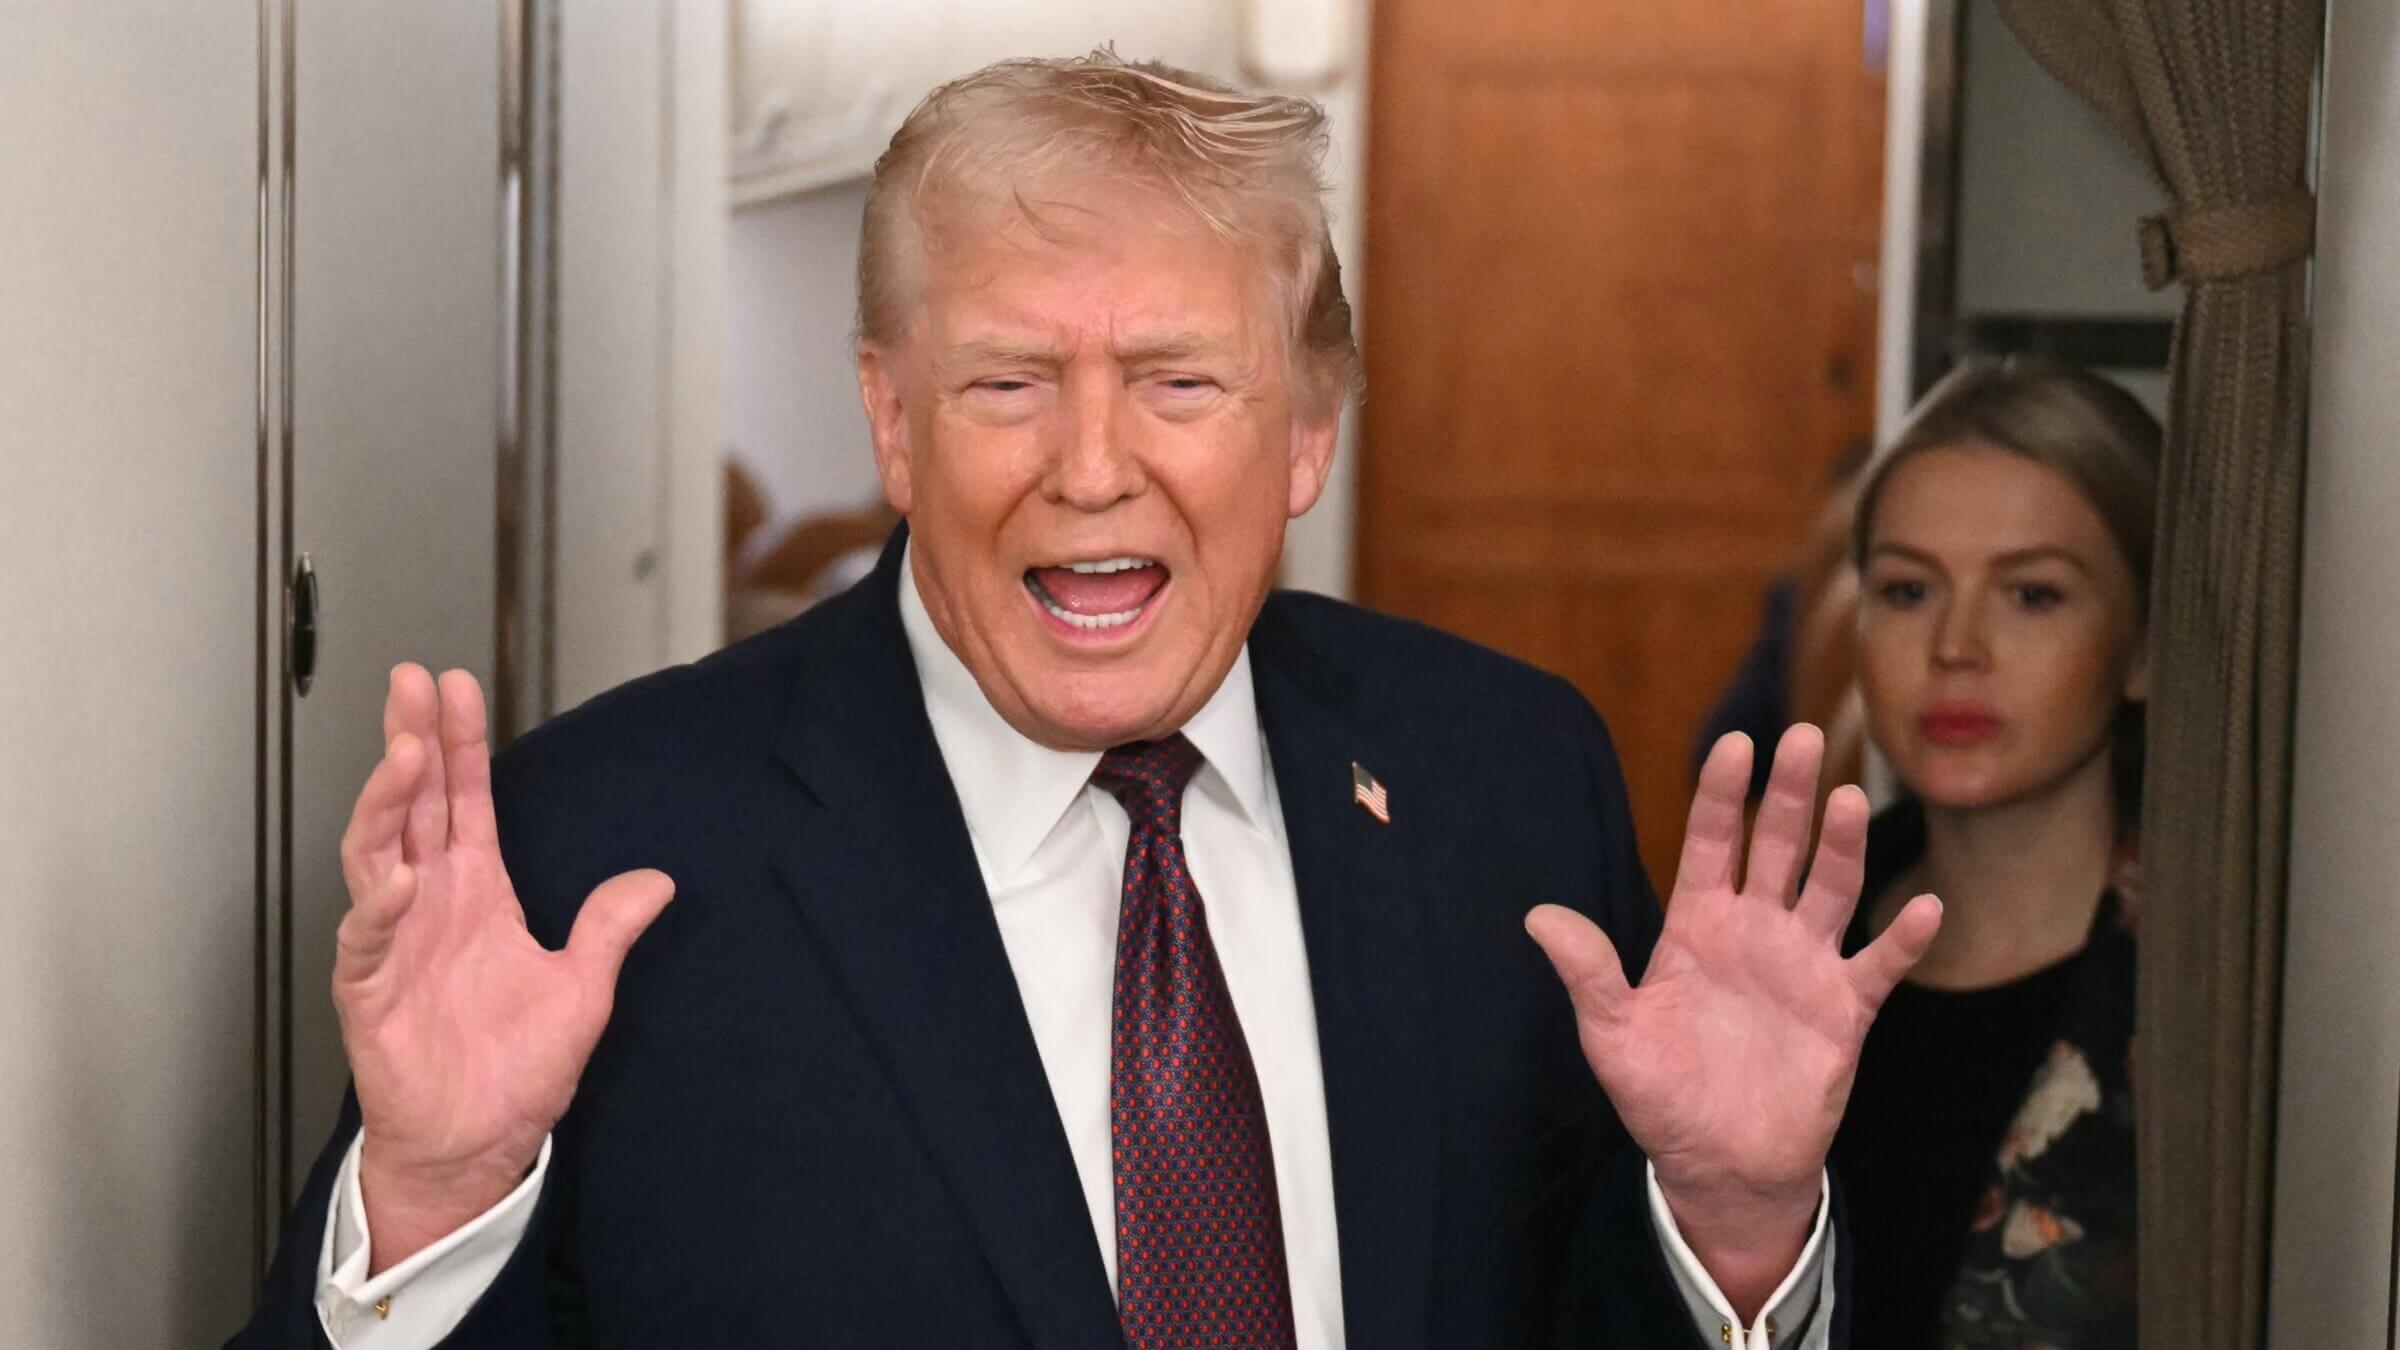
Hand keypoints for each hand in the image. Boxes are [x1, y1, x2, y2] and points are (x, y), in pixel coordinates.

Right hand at [335, 664, 674, 1272]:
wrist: (476, 1144)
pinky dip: (381, 906)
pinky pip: (368, 938)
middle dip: (412, 740)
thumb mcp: (582, 990)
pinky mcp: (369, 989)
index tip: (458, 688)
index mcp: (477, 894)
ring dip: (388, 802)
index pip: (466, 802)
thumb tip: (656, 883)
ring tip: (406, 753)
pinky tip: (401, 877)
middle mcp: (430, 905)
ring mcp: (394, 942)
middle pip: (414, 805)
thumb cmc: (515, 1072)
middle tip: (412, 682)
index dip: (461, 745)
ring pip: (379, 852)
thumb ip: (609, 930)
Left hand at [1526, 726, 1939, 1316]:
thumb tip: (1537, 916)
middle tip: (1803, 735)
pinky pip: (1878, 968)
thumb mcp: (1613, 1035)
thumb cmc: (1661, 1094)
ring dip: (1842, 846)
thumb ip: (1588, 973)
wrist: (1719, 1164)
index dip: (1722, 795)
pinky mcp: (1843, 1011)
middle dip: (1789, 794)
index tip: (1734, 744)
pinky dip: (1903, 940)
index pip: (1712, 842)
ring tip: (1851, 799)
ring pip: (1830, 890)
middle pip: (1778, 847)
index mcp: (1698, 924)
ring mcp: (1804, 965)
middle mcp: (1756, 930)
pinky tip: (1925, 906)